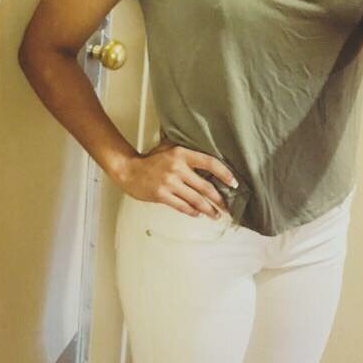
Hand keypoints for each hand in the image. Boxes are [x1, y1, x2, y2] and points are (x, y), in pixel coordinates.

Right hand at [120, 137, 237, 218]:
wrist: (129, 170)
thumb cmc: (149, 160)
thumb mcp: (167, 148)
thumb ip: (184, 152)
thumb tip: (205, 156)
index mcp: (181, 153)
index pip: (209, 163)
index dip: (224, 173)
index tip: (234, 182)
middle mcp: (177, 168)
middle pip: (205, 186)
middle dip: (219, 199)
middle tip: (227, 206)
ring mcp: (169, 183)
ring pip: (196, 200)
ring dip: (208, 209)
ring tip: (215, 214)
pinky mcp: (162, 195)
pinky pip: (182, 207)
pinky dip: (192, 212)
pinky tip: (197, 214)